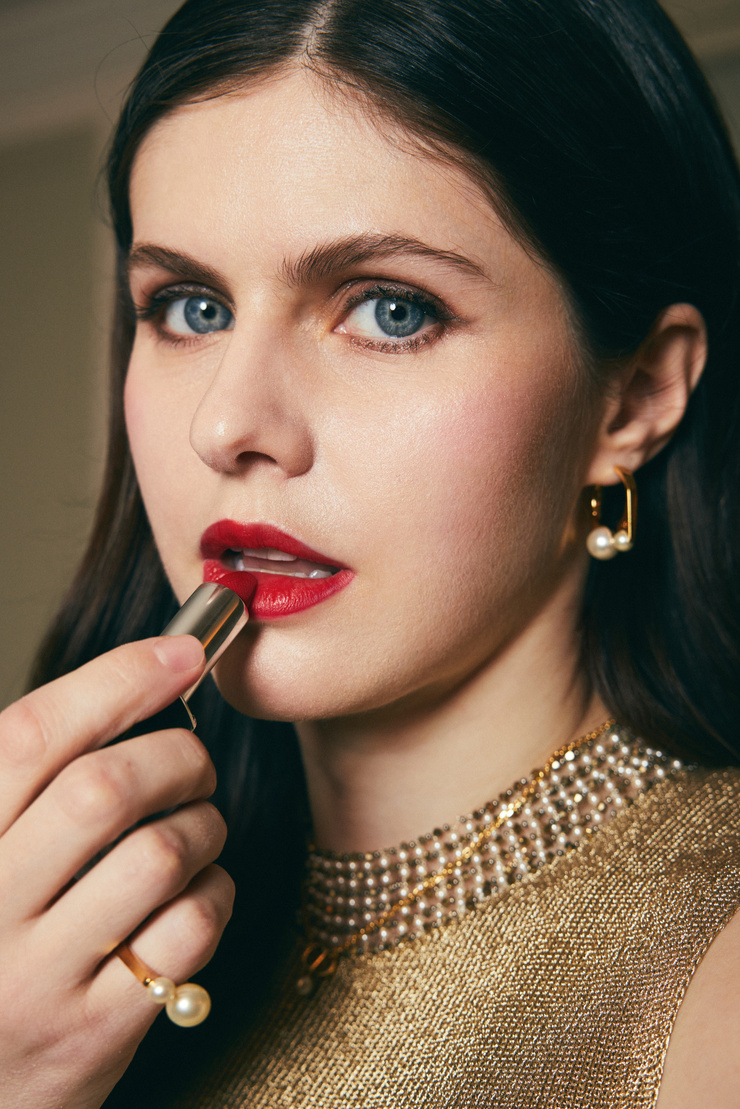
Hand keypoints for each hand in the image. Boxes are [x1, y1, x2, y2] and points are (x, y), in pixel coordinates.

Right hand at [0, 635, 234, 1108]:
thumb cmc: (0, 938)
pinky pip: (188, 930)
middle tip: (194, 765)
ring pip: (159, 854)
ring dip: (204, 826)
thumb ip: (40, 779)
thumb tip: (149, 673)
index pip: (33, 735)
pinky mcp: (94, 1030)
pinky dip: (214, 893)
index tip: (183, 653)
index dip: (118, 678)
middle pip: (105, 788)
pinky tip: (198, 893)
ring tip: (196, 830)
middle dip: (178, 757)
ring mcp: (36, 975)